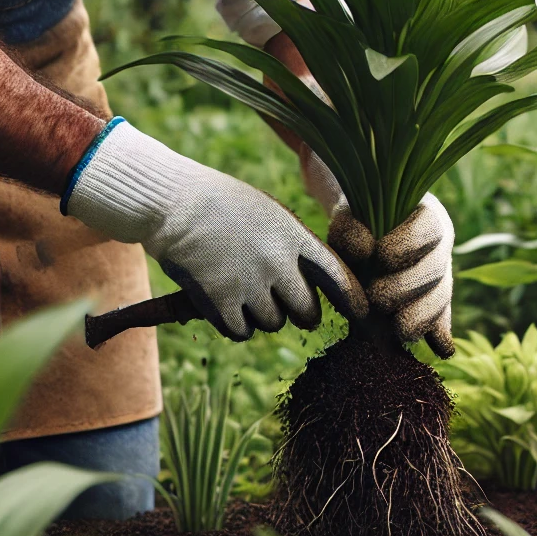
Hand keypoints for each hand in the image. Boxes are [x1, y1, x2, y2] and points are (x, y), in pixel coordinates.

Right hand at [65, 120, 367, 340]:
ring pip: (273, 324)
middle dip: (296, 312)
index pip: (338, 277)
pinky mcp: (221, 302)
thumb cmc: (221, 204)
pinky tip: (223, 302)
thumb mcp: (268, 213)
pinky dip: (234, 324)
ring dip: (260, 315)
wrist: (174, 203)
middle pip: (306, 313)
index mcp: (294, 237)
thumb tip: (309, 286)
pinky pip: (242, 332)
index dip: (352, 300)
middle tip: (278, 300)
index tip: (362, 315)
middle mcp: (278, 263)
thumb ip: (292, 247)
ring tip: (238, 287)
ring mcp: (250, 285)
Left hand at [320, 176, 455, 358]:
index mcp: (426, 217)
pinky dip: (440, 336)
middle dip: (408, 288)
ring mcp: (440, 279)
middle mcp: (439, 249)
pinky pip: (443, 322)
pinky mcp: (434, 307)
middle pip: (436, 270)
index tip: (381, 257)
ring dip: (422, 317)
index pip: (430, 228)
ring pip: (441, 298)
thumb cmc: (356, 225)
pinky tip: (440, 349)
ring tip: (400, 331)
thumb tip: (364, 250)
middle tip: (378, 300)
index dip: (409, 244)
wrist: (361, 240)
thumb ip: (350, 230)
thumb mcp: (348, 218)